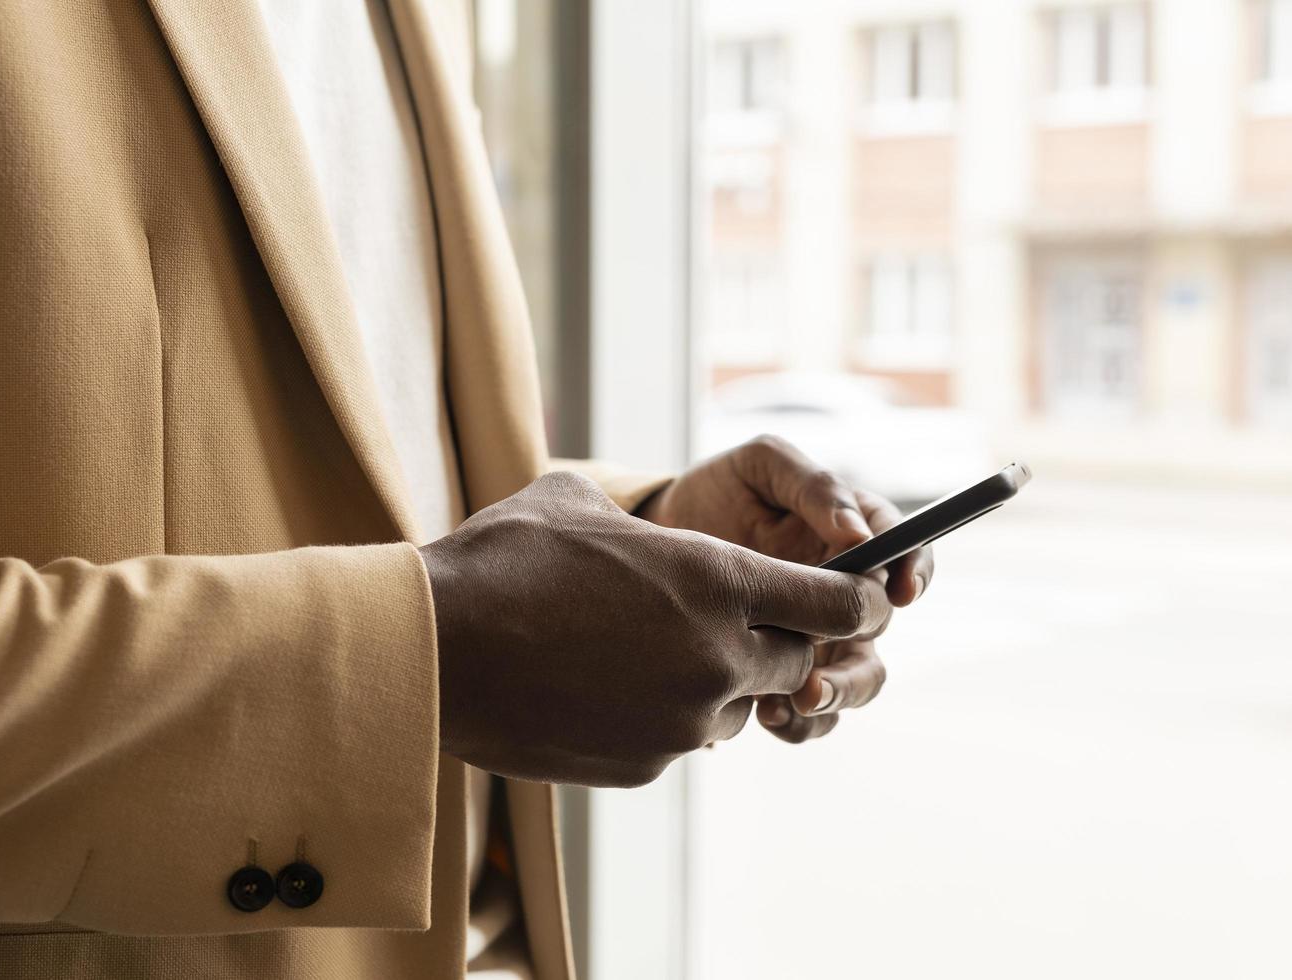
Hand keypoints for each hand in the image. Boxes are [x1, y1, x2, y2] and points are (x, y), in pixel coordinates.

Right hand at [420, 471, 890, 786]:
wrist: (434, 650)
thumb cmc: (502, 560)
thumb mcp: (579, 503)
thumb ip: (642, 518)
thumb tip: (642, 525)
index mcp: (719, 580)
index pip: (839, 602)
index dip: (855, 598)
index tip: (856, 597)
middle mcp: (719, 656)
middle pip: (799, 662)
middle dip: (779, 642)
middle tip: (730, 620)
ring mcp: (683, 721)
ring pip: (737, 705)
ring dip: (714, 681)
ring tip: (643, 651)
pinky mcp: (645, 766)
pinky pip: (680, 740)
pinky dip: (660, 716)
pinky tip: (602, 687)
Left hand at [637, 435, 933, 742]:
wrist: (659, 530)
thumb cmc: (720, 490)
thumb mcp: (762, 465)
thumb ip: (815, 488)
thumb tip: (859, 534)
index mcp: (855, 538)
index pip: (907, 555)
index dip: (915, 572)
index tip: (901, 592)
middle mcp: (843, 594)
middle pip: (878, 636)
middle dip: (858, 666)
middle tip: (819, 678)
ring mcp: (817, 637)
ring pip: (851, 684)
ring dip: (831, 700)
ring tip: (789, 704)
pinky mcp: (782, 671)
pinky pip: (805, 710)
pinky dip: (794, 720)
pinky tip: (764, 714)